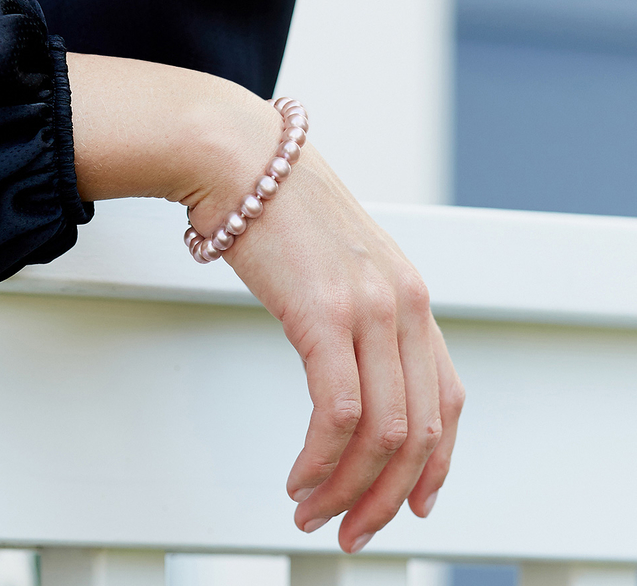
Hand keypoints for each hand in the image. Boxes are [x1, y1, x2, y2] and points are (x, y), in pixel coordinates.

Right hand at [67, 53, 463, 552]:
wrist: (241, 160)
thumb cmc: (279, 208)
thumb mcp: (338, 266)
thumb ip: (357, 314)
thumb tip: (348, 374)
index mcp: (411, 295)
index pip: (448, 398)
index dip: (437, 462)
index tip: (414, 501)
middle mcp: (403, 303)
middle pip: (421, 428)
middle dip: (390, 495)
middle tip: (355, 528)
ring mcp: (368, 306)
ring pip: (383, 431)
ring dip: (349, 487)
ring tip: (315, 511)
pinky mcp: (323, 312)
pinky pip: (336, 412)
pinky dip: (319, 460)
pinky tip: (298, 476)